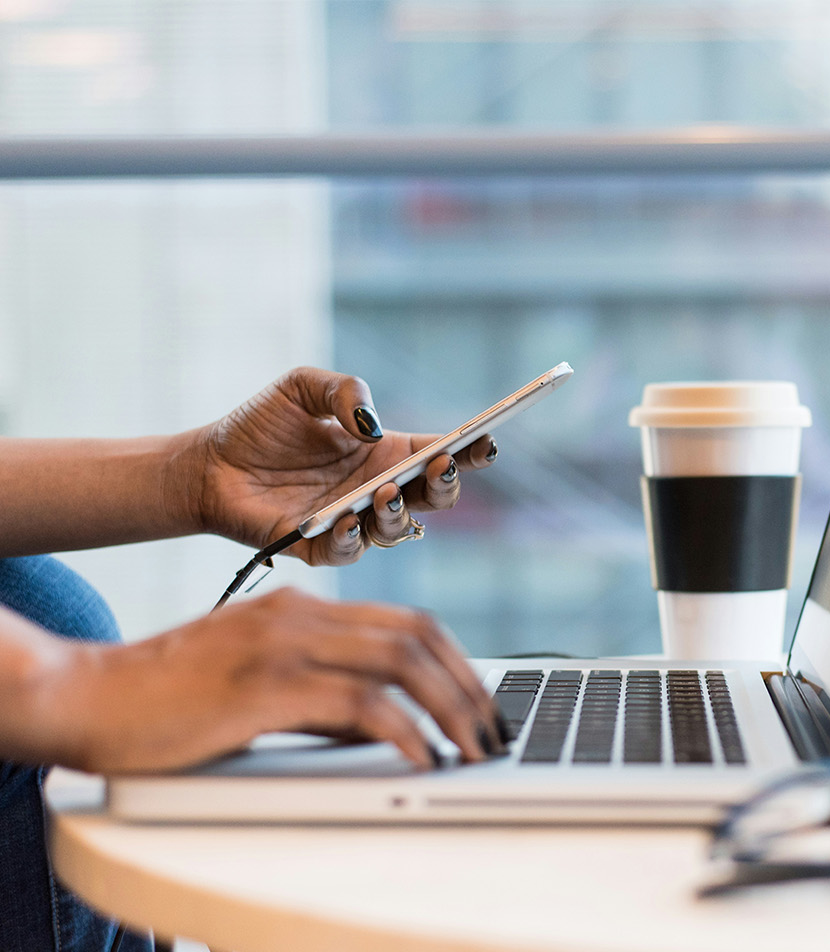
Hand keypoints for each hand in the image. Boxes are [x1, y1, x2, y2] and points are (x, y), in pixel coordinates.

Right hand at [43, 588, 501, 773]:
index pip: (407, 621)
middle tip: (492, 730)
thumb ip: (320, 694)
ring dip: (451, 708)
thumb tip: (383, 726)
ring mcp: (283, 645)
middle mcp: (300, 615)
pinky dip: (404, 731)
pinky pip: (360, 704)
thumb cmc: (166, 699)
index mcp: (301, 608)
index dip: (457, 661)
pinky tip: (421, 758)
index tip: (481, 702)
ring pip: (401, 662)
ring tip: (473, 749)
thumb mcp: (257, 683)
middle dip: (469, 685)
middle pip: (418, 635)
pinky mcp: (265, 686)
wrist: (85, 696)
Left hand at [188, 367, 497, 564]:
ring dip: (399, 513)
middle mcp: (377, 490)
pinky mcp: (318, 547)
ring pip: (398, 529)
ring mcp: (352, 521)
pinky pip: (348, 551)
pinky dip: (352, 538)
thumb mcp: (302, 387)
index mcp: (385, 453)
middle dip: (447, 484)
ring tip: (385, 491)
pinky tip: (346, 518)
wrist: (207, 464)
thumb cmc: (260, 426)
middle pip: (434, 498)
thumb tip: (371, 424)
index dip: (469, 450)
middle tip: (441, 466)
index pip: (440, 454)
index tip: (485, 440)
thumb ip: (343, 391)